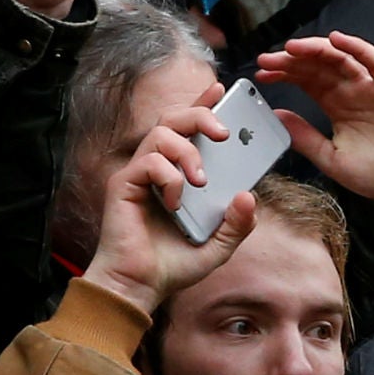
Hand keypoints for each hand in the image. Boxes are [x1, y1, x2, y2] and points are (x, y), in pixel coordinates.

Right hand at [82, 92, 256, 317]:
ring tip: (200, 180)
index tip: (221, 89)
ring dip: (188, 152)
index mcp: (180, 173)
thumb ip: (238, 223)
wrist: (142, 285)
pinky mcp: (124, 184)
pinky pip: (149, 162)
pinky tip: (175, 202)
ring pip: (161, 134)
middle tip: (224, 133)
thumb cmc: (174, 264)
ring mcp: (140, 174)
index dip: (204, 104)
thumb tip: (248, 195)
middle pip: (174, 118)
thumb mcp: (220, 245)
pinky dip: (169, 178)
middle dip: (201, 115)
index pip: (191, 129)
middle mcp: (159, 167)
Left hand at [255, 31, 373, 224]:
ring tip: (292, 48)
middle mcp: (354, 92)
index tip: (262, 73)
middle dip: (291, 61)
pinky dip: (356, 47)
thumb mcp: (333, 160)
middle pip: (318, 66)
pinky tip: (337, 40)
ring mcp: (373, 87)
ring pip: (341, 58)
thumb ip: (306, 138)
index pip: (306, 81)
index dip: (284, 74)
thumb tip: (277, 116)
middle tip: (268, 59)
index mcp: (338, 107)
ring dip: (316, 49)